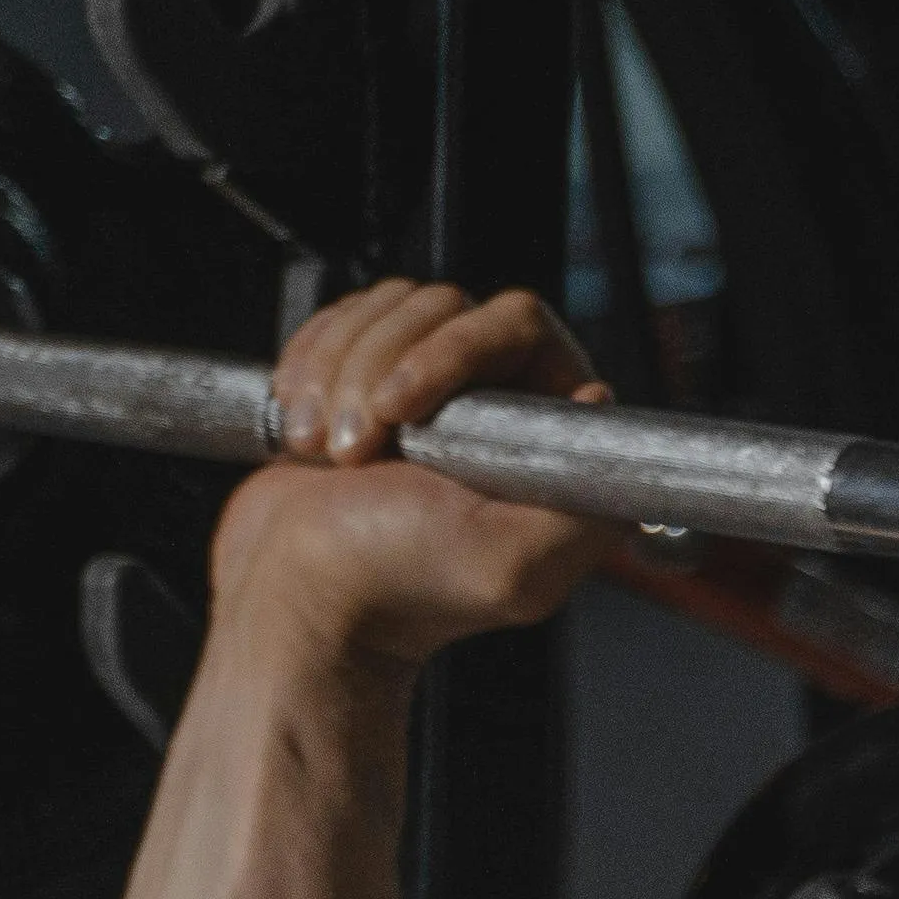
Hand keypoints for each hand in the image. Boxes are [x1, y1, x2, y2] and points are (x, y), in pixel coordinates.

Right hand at [207, 281, 623, 668]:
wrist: (295, 591)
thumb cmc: (392, 583)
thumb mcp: (512, 563)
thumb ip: (580, 504)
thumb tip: (603, 407)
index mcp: (541, 441)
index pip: (518, 327)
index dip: (454, 353)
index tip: (405, 415)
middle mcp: (492, 407)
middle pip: (446, 307)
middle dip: (382, 367)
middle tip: (356, 448)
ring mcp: (428, 386)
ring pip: (390, 307)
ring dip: (339, 374)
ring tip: (326, 451)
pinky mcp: (367, 374)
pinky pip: (345, 318)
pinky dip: (311, 365)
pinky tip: (305, 432)